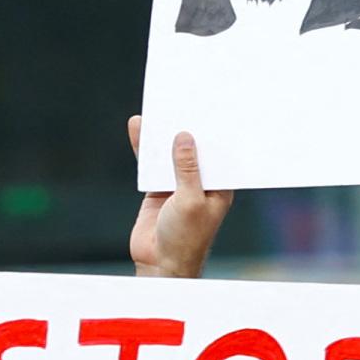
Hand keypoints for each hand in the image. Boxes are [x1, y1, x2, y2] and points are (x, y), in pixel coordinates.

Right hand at [126, 116, 232, 278]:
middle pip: (194, 149)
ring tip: (159, 105)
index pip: (220, 154)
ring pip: (170, 153)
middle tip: (187, 97)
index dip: (217, 133)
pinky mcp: (157, 188)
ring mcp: (178, 183)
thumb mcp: (190, 200)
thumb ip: (186, 169)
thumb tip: (185, 137)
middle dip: (190, 127)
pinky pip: (150, 162)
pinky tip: (138, 128)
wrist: (161, 262)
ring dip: (164, 133)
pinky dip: (144, 146)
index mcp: (220, 186)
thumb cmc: (186, 238)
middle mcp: (201, 182)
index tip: (216, 108)